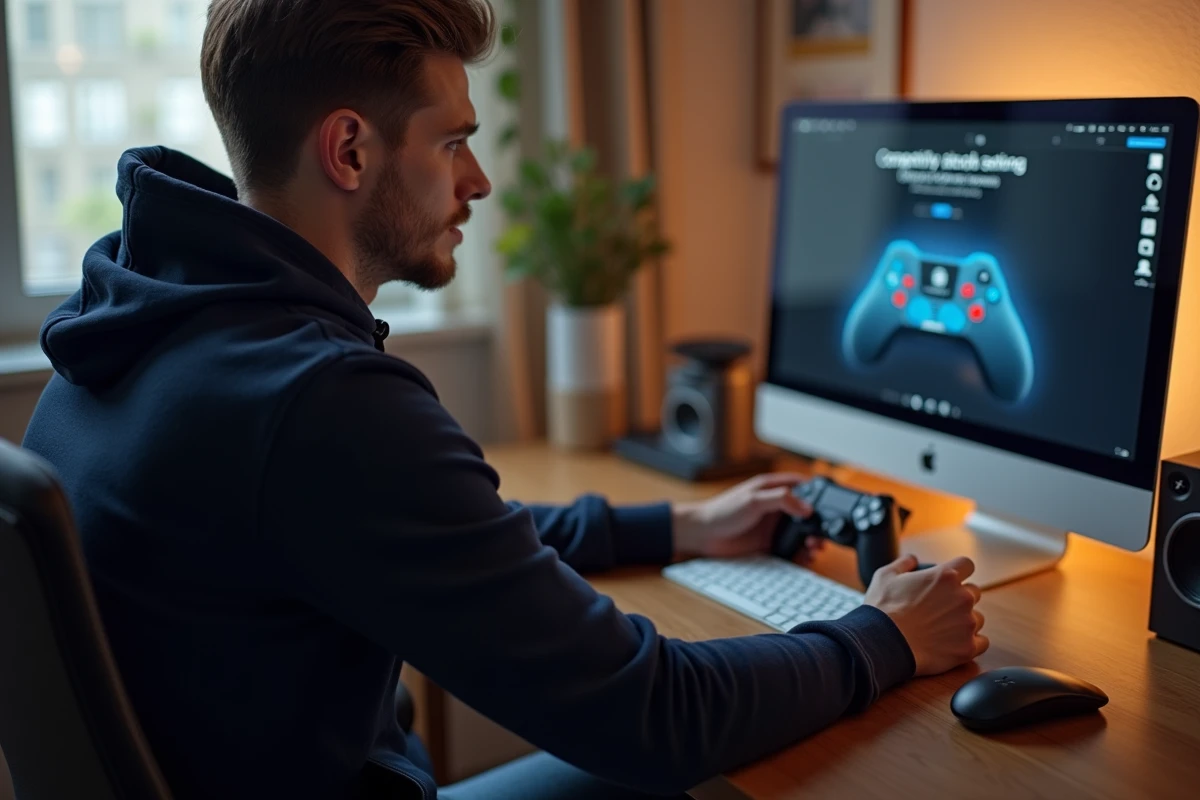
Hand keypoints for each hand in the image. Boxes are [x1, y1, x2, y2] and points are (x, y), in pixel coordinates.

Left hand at [672, 473, 822, 561]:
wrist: (702, 534)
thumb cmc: (722, 511)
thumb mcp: (754, 500)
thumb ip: (781, 500)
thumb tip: (807, 507)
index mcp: (772, 488)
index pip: (802, 487)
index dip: (818, 494)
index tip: (830, 505)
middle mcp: (775, 506)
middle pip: (805, 513)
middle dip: (817, 524)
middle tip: (821, 535)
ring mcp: (772, 525)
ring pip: (800, 532)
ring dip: (810, 540)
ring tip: (815, 548)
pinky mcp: (768, 542)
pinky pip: (789, 548)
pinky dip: (799, 553)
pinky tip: (804, 557)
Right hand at [864, 554, 987, 676]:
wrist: (883, 644)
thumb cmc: (883, 610)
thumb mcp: (885, 576)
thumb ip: (903, 563)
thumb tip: (912, 559)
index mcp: (945, 576)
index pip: (967, 565)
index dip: (959, 571)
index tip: (951, 580)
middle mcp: (962, 597)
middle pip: (974, 592)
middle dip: (960, 598)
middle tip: (940, 608)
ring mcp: (967, 623)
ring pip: (978, 618)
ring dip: (964, 621)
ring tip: (942, 629)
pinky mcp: (968, 647)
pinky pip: (982, 642)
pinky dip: (970, 643)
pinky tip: (953, 644)